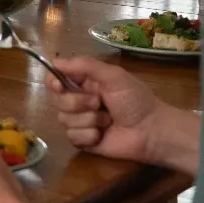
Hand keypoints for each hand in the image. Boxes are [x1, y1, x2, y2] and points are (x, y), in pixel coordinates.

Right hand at [46, 56, 162, 164]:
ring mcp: (80, 122)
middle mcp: (79, 101)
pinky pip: (72, 137)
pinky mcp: (83, 141)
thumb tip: (55, 61)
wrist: (150, 131)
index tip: (59, 86)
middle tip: (99, 103)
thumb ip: (85, 65)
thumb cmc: (135, 100)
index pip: (56, 78)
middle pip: (58, 101)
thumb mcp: (114, 76)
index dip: (53, 81)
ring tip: (107, 121)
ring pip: (64, 120)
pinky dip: (88, 136)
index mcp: (86, 83)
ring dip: (88, 120)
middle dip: (78, 103)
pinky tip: (102, 136)